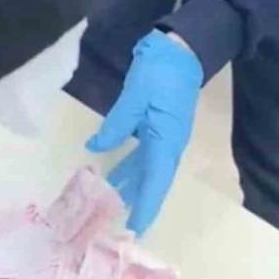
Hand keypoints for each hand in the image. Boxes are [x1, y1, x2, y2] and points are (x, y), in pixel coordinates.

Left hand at [86, 30, 202, 235]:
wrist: (183, 49)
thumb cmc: (161, 70)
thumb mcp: (135, 96)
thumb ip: (116, 125)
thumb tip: (95, 148)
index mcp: (166, 140)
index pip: (155, 182)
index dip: (145, 207)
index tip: (135, 230)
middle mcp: (169, 145)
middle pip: (153, 182)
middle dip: (138, 204)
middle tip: (120, 228)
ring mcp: (166, 137)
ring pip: (148, 170)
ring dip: (131, 186)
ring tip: (111, 204)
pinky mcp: (160, 128)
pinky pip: (145, 156)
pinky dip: (131, 168)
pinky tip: (115, 174)